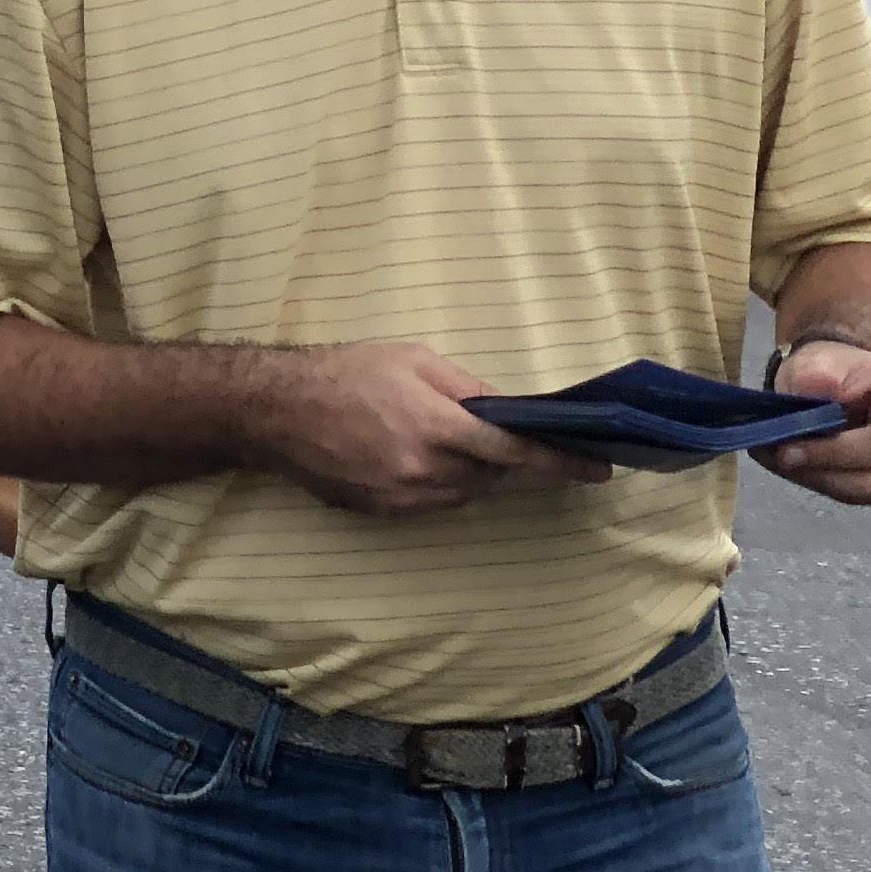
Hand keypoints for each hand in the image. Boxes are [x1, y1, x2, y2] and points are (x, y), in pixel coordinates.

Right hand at [257, 342, 609, 517]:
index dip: (561, 463)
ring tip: (430, 438)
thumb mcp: (411, 358)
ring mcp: (402, 497)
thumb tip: (507, 412)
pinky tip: (400, 455)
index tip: (598, 470)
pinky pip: (429, 504)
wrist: (273, 409)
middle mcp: (424, 470)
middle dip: (494, 457)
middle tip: (474, 430)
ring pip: (462, 493)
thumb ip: (466, 387)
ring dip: (464, 471)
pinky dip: (433, 484)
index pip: (515, 453)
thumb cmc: (344, 372)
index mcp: (436, 425)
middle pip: (490, 476)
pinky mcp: (381, 513)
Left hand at [757, 342, 870, 506]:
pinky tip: (792, 468)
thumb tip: (819, 385)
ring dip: (822, 474)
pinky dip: (820, 482)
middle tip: (788, 450)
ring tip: (781, 459)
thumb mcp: (818, 361)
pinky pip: (855, 495)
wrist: (826, 392)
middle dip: (834, 453)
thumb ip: (819, 372)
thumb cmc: (830, 372)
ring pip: (869, 483)